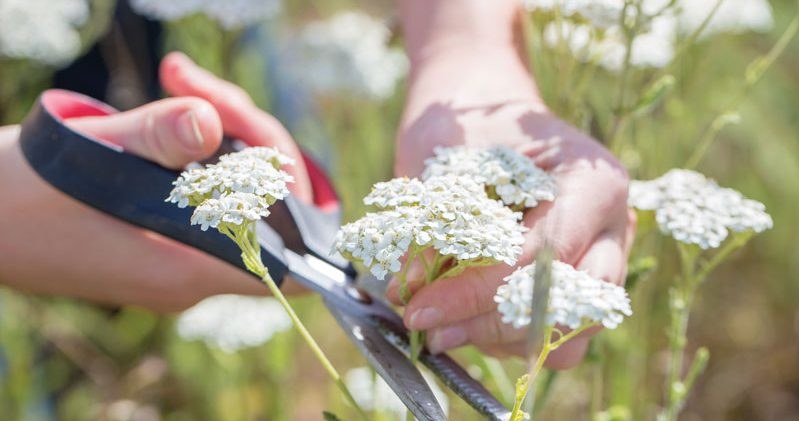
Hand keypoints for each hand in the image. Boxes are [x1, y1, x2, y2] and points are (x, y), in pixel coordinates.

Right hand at [0, 52, 309, 311]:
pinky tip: (168, 121)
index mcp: (183, 270)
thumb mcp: (87, 155)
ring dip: (221, 138)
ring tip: (177, 83)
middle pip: (262, 212)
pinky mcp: (160, 253)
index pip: (285, 261)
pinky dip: (200, 160)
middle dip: (244, 135)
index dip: (293, 205)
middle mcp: (189, 280)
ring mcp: (176, 270)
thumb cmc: (18, 193)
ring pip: (235, 202)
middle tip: (188, 82)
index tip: (261, 142)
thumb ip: (155, 139)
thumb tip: (209, 124)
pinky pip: (207, 207)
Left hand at [387, 46, 635, 366]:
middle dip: (492, 324)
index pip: (541, 257)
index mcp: (594, 183)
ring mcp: (604, 261)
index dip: (476, 291)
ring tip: (442, 323)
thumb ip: (434, 227)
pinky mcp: (580, 289)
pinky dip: (508, 339)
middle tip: (430, 326)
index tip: (421, 309)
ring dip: (500, 338)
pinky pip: (555, 338)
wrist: (488, 116)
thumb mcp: (446, 163)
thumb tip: (410, 293)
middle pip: (568, 307)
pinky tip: (464, 320)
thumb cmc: (468, 127)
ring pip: (568, 335)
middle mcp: (613, 228)